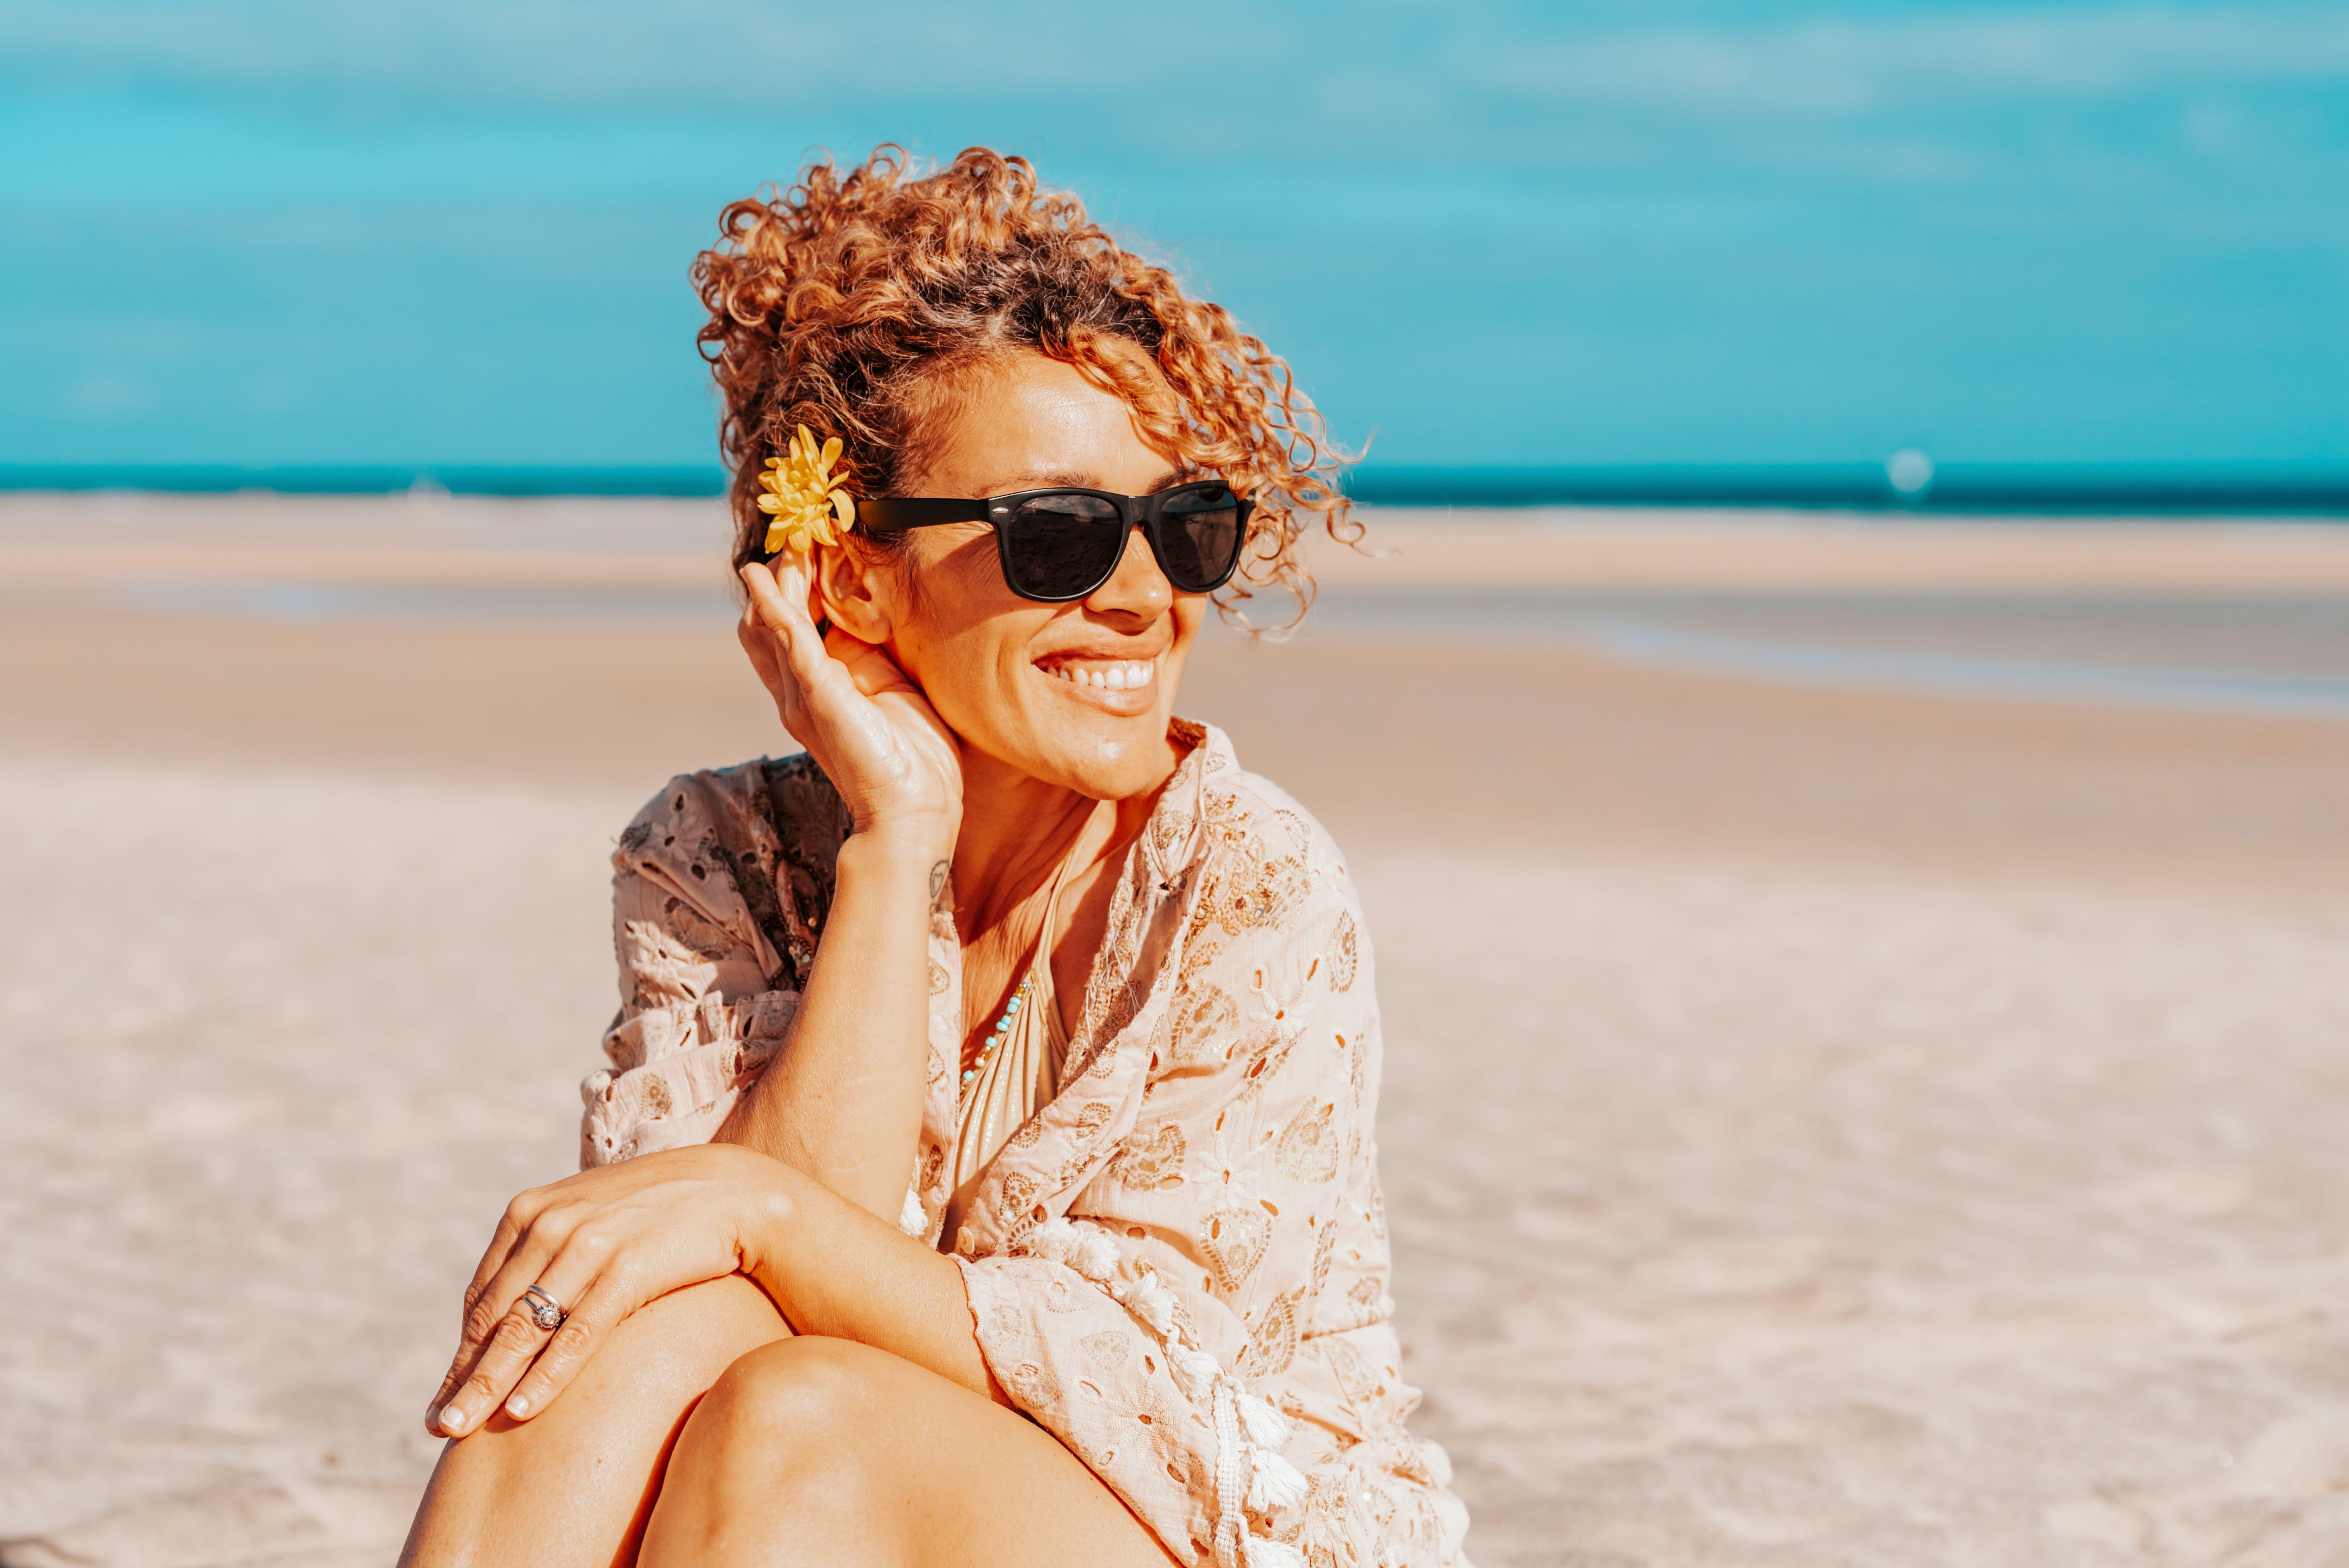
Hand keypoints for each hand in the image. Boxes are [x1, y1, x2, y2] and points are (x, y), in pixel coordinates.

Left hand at [426, 1145, 797, 1436]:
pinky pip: (577, 1334)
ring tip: (459, 1432)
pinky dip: (545, 1375)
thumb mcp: (588, 1218)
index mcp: (530, 1211)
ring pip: (525, 1329)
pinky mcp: (628, 1269)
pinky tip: (521, 1410)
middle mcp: (550, 1225)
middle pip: (493, 1318)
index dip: (460, 1354)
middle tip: (439, 1429)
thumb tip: (511, 1310)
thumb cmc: (657, 1211)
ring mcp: (589, 1246)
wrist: (734, 1191)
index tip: (444, 1398)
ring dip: (487, 1385)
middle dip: (462, 1379)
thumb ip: (545, 1251)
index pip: (482, 1297)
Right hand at [738, 554, 961, 853]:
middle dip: (782, 574)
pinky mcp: (815, 696)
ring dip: (780, 577)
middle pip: (768, 620)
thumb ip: (875, 660)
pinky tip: (764, 576)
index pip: (790, 626)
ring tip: (792, 540)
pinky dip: (773, 605)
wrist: (914, 813)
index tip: (818, 544)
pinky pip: (786, 640)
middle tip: (802, 532)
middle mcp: (797, 691)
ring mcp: (801, 694)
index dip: (798, 584)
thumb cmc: (914, 761)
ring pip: (770, 622)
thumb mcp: (893, 694)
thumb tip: (878, 620)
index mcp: (818, 690)